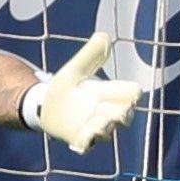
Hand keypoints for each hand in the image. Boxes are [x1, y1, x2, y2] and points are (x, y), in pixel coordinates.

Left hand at [23, 32, 139, 153]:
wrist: (46, 105)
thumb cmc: (67, 86)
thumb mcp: (77, 68)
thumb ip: (90, 54)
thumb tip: (103, 35)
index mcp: (110, 94)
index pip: (132, 94)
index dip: (133, 93)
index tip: (133, 91)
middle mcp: (106, 112)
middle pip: (125, 116)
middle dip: (121, 113)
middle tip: (115, 109)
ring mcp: (94, 128)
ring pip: (107, 132)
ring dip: (104, 126)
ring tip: (97, 120)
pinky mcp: (79, 139)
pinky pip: (87, 145)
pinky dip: (87, 141)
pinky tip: (83, 135)